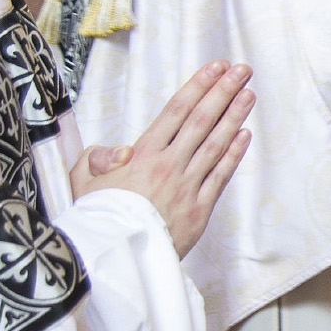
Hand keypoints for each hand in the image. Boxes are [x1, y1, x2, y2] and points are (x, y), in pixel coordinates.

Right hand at [74, 61, 255, 255]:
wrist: (111, 262)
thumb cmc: (95, 220)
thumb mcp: (82, 182)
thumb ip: (99, 158)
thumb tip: (123, 150)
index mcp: (141, 155)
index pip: (176, 111)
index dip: (198, 86)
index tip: (216, 67)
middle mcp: (168, 166)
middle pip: (202, 121)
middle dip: (223, 92)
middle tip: (241, 70)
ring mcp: (187, 188)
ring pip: (216, 145)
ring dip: (234, 117)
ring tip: (248, 94)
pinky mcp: (199, 211)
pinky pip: (220, 177)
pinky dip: (234, 154)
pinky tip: (244, 136)